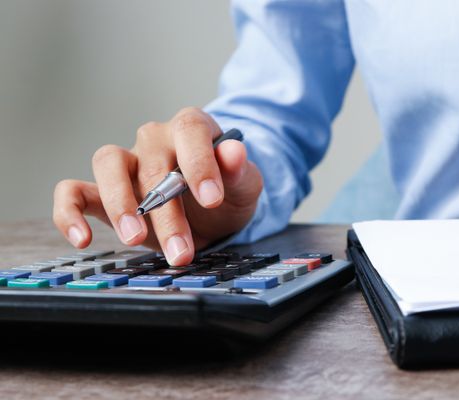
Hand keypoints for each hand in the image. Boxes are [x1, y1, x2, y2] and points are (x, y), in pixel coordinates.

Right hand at [53, 107, 262, 264]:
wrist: (213, 210)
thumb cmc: (227, 191)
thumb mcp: (244, 184)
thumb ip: (238, 170)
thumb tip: (234, 153)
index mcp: (191, 129)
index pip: (190, 130)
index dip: (199, 162)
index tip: (211, 199)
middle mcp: (155, 140)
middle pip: (152, 163)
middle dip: (168, 212)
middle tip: (182, 250)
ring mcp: (126, 162)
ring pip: (107, 163)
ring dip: (121, 204)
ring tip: (135, 239)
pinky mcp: (102, 191)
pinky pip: (74, 191)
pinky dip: (69, 212)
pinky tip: (82, 239)